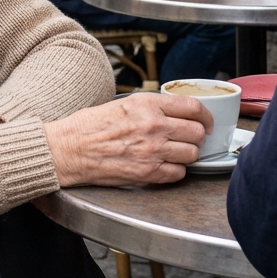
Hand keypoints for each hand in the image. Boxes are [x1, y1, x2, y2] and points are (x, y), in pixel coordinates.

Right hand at [44, 93, 211, 187]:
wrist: (70, 149)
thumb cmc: (90, 126)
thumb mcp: (123, 103)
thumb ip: (151, 107)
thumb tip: (176, 112)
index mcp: (147, 104)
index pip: (193, 107)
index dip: (206, 116)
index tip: (206, 122)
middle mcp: (153, 126)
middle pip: (197, 132)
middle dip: (196, 137)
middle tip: (189, 139)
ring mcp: (152, 151)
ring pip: (192, 154)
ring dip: (187, 155)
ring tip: (173, 152)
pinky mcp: (148, 173)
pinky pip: (178, 174)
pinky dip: (175, 171)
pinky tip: (162, 165)